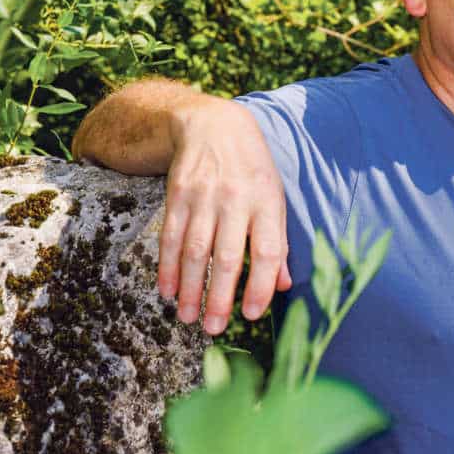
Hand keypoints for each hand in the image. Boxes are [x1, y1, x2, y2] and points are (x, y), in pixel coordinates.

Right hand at [155, 98, 292, 334]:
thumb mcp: (275, 198)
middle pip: (228, 256)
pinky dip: (168, 266)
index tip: (252, 315)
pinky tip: (168, 290)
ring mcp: (205, 197)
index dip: (260, 286)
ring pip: (196, 250)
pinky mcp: (178, 194)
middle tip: (213, 329)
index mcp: (267, 202)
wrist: (214, 125)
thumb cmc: (252, 170)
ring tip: (188, 318)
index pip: (267, 251)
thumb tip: (285, 286)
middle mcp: (236, 200)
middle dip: (220, 296)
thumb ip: (279, 242)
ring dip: (191, 288)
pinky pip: (171, 236)